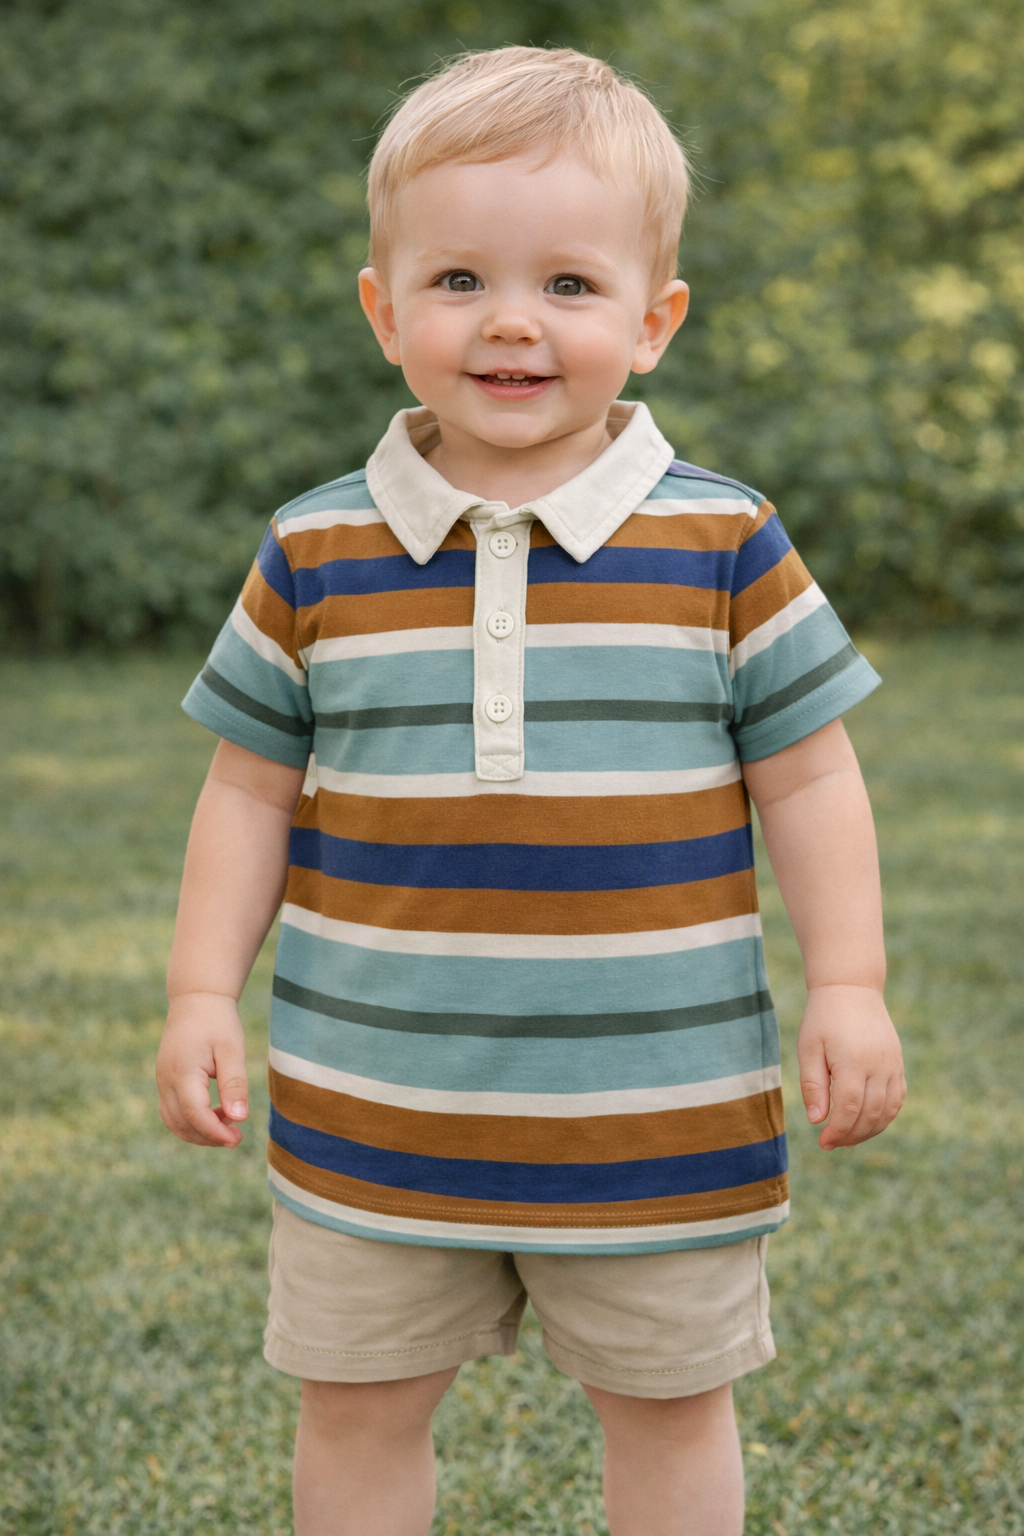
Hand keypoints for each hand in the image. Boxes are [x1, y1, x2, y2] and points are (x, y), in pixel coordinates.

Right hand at [156, 992, 249, 1147]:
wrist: (196, 1000)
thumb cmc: (217, 1022)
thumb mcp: (232, 1049)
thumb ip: (234, 1084)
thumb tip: (239, 1118)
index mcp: (182, 1072)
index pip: (195, 1114)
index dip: (215, 1132)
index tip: (237, 1139)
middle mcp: (166, 1080)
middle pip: (181, 1123)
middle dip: (208, 1137)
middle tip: (236, 1137)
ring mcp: (162, 1081)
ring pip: (173, 1121)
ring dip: (198, 1132)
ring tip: (228, 1126)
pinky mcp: (165, 1081)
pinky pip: (172, 1112)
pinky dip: (191, 1121)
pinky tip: (216, 1114)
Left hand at [797, 984, 905, 1149]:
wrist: (852, 989)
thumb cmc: (823, 1018)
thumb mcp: (809, 1048)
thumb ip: (812, 1085)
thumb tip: (817, 1120)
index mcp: (854, 1061)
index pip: (849, 1108)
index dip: (838, 1130)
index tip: (823, 1141)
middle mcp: (879, 1065)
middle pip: (871, 1114)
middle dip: (851, 1135)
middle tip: (831, 1143)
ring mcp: (892, 1065)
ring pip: (888, 1110)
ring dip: (869, 1130)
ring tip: (847, 1138)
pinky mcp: (897, 1063)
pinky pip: (897, 1098)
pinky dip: (885, 1116)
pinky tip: (866, 1122)